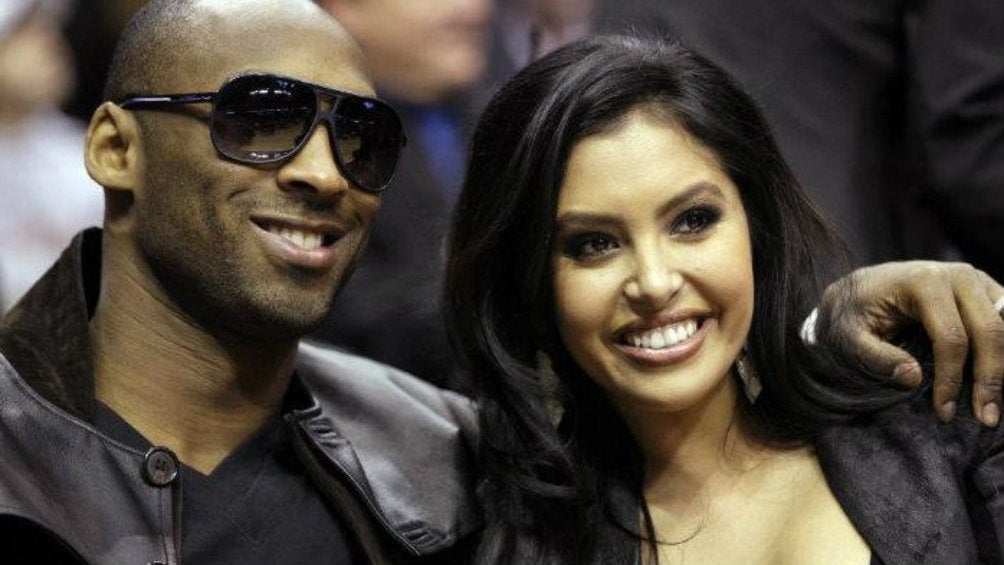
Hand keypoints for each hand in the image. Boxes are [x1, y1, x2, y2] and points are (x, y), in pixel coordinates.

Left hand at [817, 261, 1003, 425]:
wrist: (860, 287)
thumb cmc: (853, 312)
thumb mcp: (848, 335)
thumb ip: (876, 356)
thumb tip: (914, 378)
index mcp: (924, 282)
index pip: (951, 338)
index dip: (952, 378)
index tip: (944, 411)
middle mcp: (956, 275)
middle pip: (989, 332)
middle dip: (990, 378)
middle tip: (986, 418)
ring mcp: (975, 279)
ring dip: (1003, 368)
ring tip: (994, 406)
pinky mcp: (984, 288)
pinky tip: (997, 380)